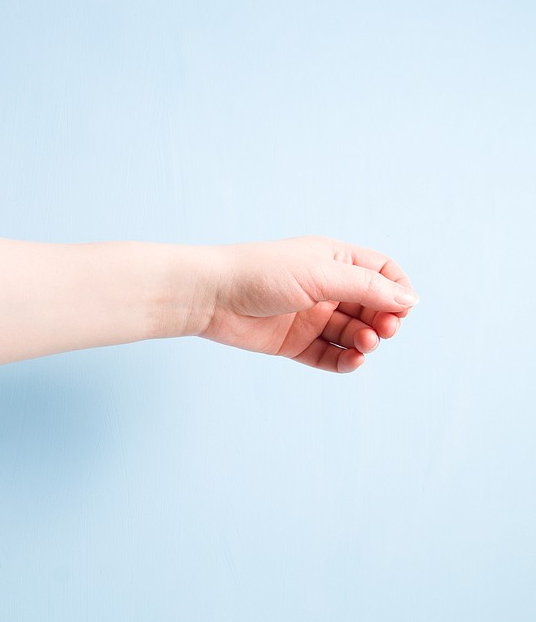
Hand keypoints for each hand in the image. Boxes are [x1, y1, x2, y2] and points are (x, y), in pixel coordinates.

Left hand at [197, 236, 417, 372]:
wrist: (211, 295)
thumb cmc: (262, 273)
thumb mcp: (321, 274)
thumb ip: (366, 287)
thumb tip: (410, 298)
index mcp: (334, 260)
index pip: (382, 273)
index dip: (397, 291)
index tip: (402, 309)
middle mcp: (325, 288)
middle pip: (372, 307)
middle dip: (384, 321)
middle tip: (383, 331)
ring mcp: (310, 317)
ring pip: (352, 334)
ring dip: (365, 341)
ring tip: (364, 344)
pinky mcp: (294, 343)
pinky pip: (329, 355)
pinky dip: (345, 361)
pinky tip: (353, 361)